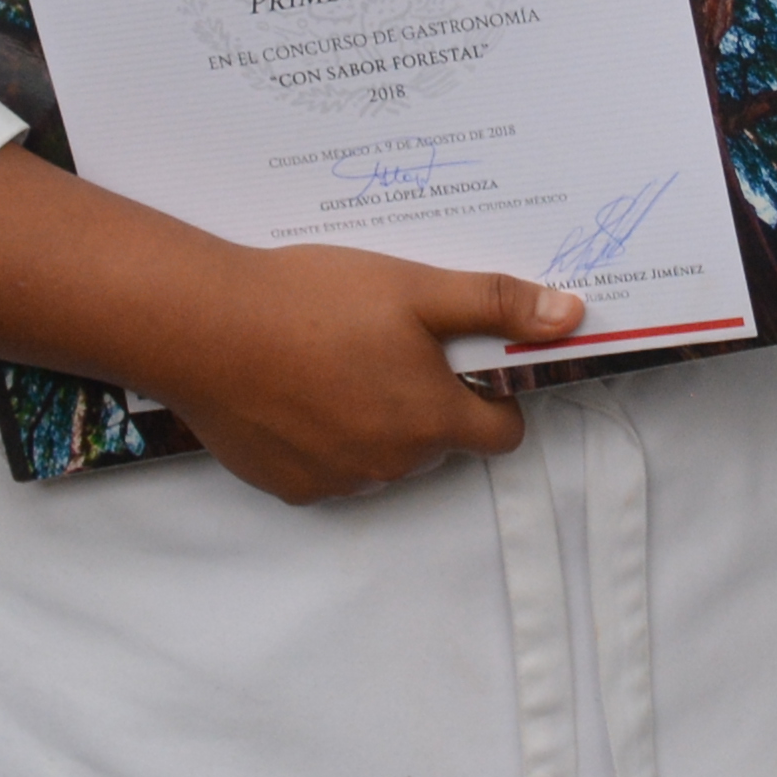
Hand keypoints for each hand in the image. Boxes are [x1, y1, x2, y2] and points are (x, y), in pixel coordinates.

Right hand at [160, 243, 588, 506]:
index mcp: (433, 420)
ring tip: (336, 359)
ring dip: (376, 419)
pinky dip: (325, 437)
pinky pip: (329, 468)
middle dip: (429, 400)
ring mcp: (337, 482)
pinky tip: (297, 388)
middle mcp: (392, 465)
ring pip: (384, 456)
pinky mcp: (288, 487)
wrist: (206, 329)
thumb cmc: (313, 303)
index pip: (502, 435)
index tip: (470, 361)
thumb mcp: (417, 289)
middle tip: (390, 342)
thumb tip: (570, 315)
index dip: (496, 398)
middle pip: (440, 442)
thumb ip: (496, 305)